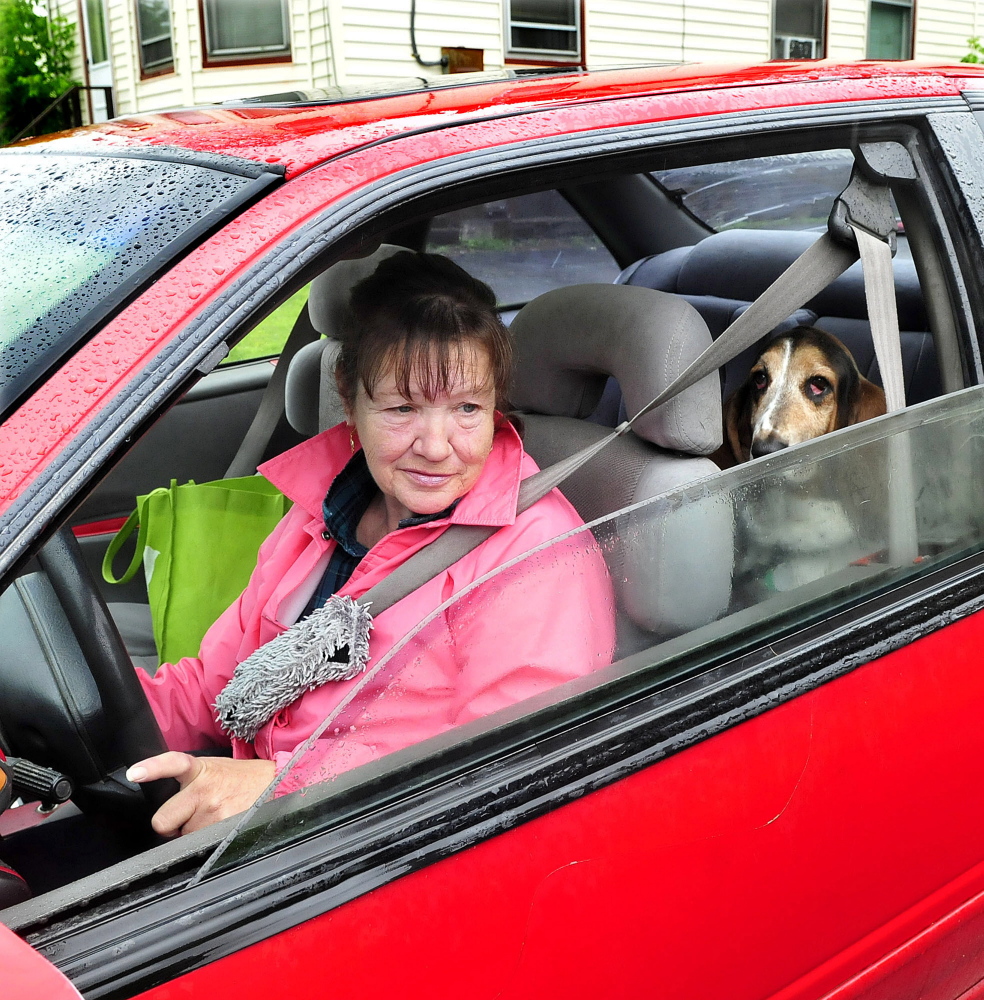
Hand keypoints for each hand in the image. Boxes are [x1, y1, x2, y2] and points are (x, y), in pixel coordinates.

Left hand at [126, 752, 276, 836]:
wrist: (276, 784)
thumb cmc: (240, 779)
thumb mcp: (213, 769)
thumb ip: (188, 783)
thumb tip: (166, 812)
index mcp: (200, 770)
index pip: (173, 763)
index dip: (153, 768)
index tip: (135, 773)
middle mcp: (204, 789)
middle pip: (164, 821)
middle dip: (172, 825)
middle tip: (188, 818)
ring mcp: (214, 811)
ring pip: (184, 838)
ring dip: (195, 833)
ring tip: (216, 819)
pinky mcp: (225, 828)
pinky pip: (201, 846)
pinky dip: (206, 844)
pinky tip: (219, 831)